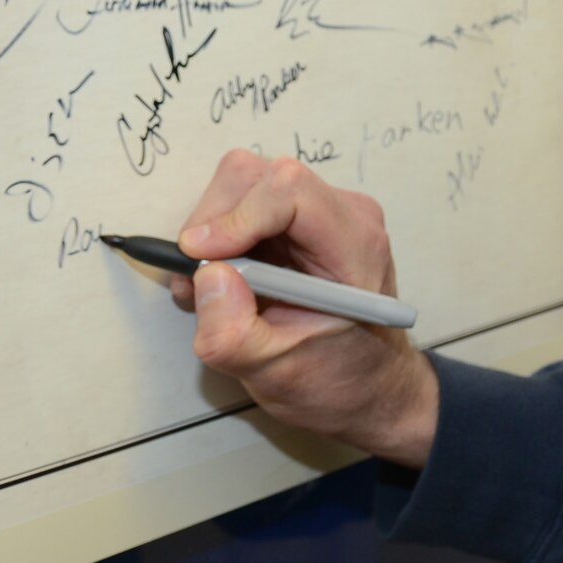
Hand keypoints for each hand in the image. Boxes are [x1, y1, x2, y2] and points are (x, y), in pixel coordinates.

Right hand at [174, 149, 436, 466]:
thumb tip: (208, 275)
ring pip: (245, 183)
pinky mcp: (300, 221)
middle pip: (259, 176)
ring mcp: (323, 212)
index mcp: (354, 244)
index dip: (236, 216)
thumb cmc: (334, 380)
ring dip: (212, 232)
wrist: (367, 387)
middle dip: (214, 223)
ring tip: (211, 290)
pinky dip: (219, 237)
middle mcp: (344, 214)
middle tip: (196, 283)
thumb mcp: (275, 374)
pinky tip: (225, 282)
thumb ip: (233, 332)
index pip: (291, 189)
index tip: (197, 257)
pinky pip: (246, 203)